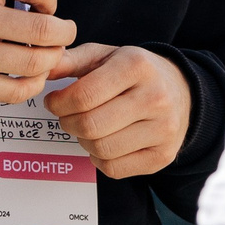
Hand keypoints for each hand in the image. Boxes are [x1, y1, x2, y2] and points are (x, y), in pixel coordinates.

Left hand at [44, 44, 191, 177]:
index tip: (54, 101)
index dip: (58, 103)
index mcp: (137, 66)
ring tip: (87, 127)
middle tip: (67, 116)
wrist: (182, 90)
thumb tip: (42, 72)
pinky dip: (99, 159)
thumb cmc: (136, 72)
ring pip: (101, 149)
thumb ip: (71, 60)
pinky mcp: (162, 156)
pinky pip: (114, 169)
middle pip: (90, 126)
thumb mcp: (106, 55)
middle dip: (67, 123)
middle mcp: (155, 98)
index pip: (83, 96)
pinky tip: (105, 141)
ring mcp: (162, 130)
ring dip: (83, 141)